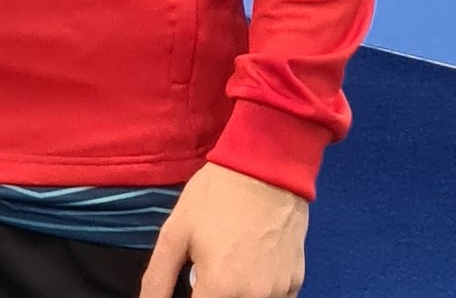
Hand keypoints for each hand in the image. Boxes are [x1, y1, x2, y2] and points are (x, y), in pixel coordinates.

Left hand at [139, 163, 305, 297]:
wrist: (265, 168)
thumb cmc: (216, 196)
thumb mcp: (175, 231)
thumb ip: (158, 278)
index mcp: (220, 288)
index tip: (193, 285)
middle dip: (213, 293)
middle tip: (209, 267)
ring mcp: (279, 292)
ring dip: (238, 292)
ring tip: (231, 260)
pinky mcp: (297, 282)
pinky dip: (260, 289)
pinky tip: (253, 262)